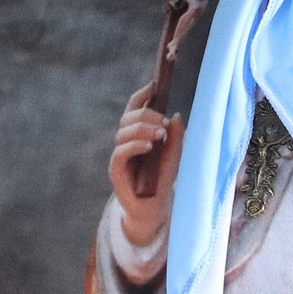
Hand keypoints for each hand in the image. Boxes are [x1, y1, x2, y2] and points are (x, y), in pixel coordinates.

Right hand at [107, 84, 178, 244]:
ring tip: (160, 134)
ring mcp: (119, 155)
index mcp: (137, 133)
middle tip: (164, 124)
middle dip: (146, 115)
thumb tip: (176, 116)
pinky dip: (135, 146)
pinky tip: (149, 146)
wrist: (153, 207)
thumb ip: (176, 137)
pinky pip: (121, 152)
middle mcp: (125, 141)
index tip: (154, 85)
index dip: (142, 96)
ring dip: (142, 129)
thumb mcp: (174, 155)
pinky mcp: (116, 170)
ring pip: (123, 133)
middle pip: (128, 117)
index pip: (135, 108)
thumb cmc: (161, 179)